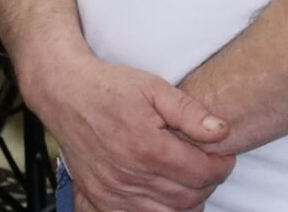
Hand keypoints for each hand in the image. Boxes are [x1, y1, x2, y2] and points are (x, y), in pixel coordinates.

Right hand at [27, 55, 230, 211]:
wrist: (65, 93)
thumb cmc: (109, 88)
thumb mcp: (154, 88)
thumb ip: (190, 111)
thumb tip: (221, 131)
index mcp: (149, 148)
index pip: (203, 173)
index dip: (221, 165)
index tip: (222, 155)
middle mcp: (131, 175)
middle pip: (190, 197)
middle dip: (206, 182)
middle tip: (205, 163)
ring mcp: (115, 191)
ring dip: (186, 199)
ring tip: (186, 177)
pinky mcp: (101, 198)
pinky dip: (158, 210)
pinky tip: (162, 193)